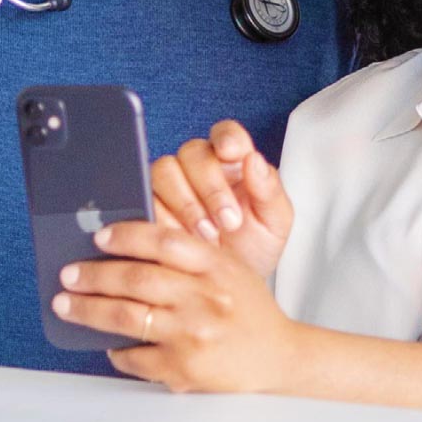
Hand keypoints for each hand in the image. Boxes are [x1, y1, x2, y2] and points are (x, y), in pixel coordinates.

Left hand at [54, 218, 301, 393]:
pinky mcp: (184, 369)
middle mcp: (204, 298)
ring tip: (68, 305)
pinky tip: (109, 344)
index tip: (98, 237)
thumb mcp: (228, 268)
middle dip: (93, 275)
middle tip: (68, 274)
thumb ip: (189, 254)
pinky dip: (117, 351)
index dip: (126, 235)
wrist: (278, 357)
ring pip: (127, 316)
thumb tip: (125, 244)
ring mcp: (193, 335)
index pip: (163, 241)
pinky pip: (136, 357)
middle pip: (136, 279)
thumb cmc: (246, 308)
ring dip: (89, 310)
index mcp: (215, 265)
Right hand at [149, 121, 293, 280]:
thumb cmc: (253, 249)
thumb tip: (255, 160)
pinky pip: (147, 200)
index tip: (230, 152)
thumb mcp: (274, 223)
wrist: (228, 288)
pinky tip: (183, 238)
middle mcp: (199, 167)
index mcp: (233, 162)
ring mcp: (172, 186)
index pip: (226, 133)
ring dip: (186, 203)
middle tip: (228, 221)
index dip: (225, 137)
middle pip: (192, 152)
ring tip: (207, 235)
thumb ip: (270, 190)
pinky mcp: (150, 207)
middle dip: (211, 186)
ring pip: (164, 171)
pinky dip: (165, 220)